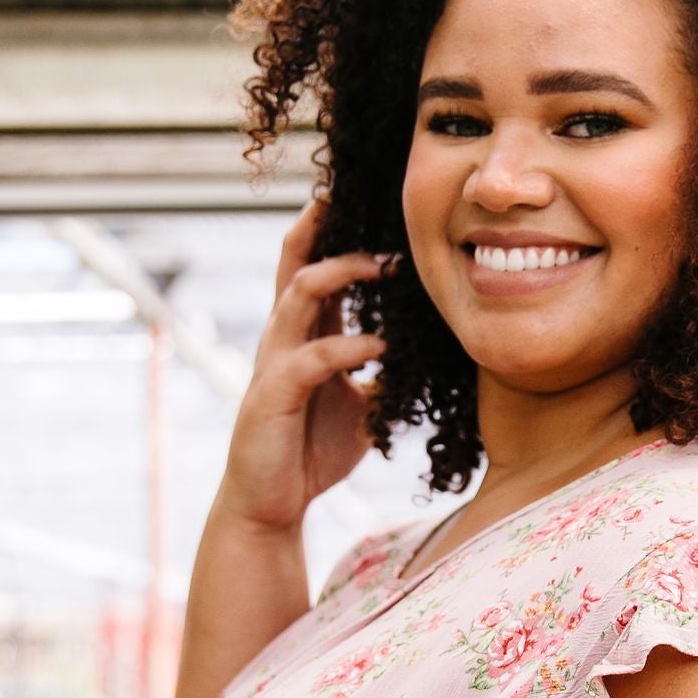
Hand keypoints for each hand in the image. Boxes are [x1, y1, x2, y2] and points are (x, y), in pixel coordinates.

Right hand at [218, 198, 387, 537]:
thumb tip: (427, 362)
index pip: (314, 265)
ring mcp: (274, 362)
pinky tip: (380, 345)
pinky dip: (348, 347)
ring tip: (383, 265)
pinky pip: (313, 358)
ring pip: (299, 295)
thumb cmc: (310, 451)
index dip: (334, 230)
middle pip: (295, 259)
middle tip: (355, 192)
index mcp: (305, 333)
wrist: (270, 505)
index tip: (367, 199)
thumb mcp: (360, 406)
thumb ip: (383, 377)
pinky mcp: (273, 395)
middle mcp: (284, 337)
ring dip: (340, 273)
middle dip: (322, 223)